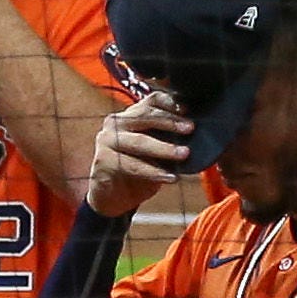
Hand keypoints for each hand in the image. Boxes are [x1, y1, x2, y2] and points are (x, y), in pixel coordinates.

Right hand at [86, 90, 194, 216]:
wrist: (110, 196)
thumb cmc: (136, 170)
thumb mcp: (154, 152)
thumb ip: (167, 140)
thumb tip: (192, 135)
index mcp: (130, 116)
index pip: (150, 101)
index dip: (169, 103)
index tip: (187, 110)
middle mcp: (116, 123)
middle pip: (145, 117)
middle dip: (170, 123)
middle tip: (190, 129)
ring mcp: (107, 140)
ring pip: (139, 141)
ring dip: (164, 148)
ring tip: (183, 154)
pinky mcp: (104, 160)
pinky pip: (133, 165)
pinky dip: (153, 172)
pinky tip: (169, 177)